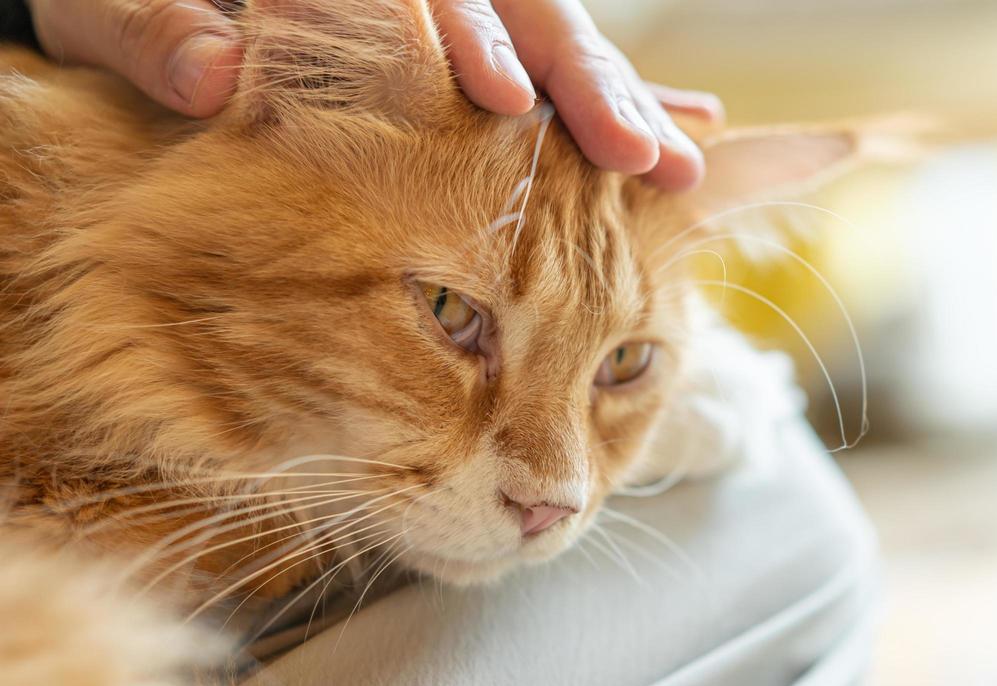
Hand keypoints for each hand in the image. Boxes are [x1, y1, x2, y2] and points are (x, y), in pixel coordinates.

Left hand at [23, 0, 721, 189]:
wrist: (142, 10)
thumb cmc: (125, 3)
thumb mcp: (112, 5)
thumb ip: (153, 26)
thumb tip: (210, 73)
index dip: (473, 35)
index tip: (505, 98)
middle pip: (526, 12)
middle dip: (584, 81)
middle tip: (640, 151)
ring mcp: (457, 25)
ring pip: (558, 49)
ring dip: (621, 109)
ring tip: (682, 166)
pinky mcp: (474, 71)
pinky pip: (559, 88)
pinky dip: (620, 112)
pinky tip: (691, 136)